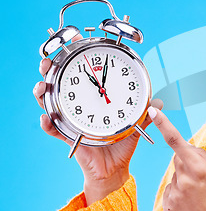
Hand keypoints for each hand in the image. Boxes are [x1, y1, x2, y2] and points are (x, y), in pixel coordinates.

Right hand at [34, 34, 162, 203]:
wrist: (114, 168)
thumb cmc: (122, 144)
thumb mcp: (135, 123)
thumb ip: (146, 111)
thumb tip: (159, 101)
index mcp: (96, 98)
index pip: (83, 73)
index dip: (76, 57)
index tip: (73, 42)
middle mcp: (80, 105)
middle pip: (59, 82)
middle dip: (50, 69)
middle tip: (49, 62)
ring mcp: (71, 119)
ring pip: (49, 102)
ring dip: (42, 92)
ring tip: (42, 87)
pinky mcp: (67, 135)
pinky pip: (53, 129)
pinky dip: (47, 123)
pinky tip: (45, 118)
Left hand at [148, 107, 205, 210]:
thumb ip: (202, 157)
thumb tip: (187, 149)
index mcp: (198, 167)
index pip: (176, 140)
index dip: (163, 124)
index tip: (153, 111)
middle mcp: (183, 178)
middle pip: (178, 158)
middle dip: (188, 162)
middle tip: (203, 180)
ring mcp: (173, 192)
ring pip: (175, 175)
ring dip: (184, 180)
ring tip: (199, 196)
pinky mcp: (167, 204)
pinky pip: (171, 190)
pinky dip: (179, 193)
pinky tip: (191, 204)